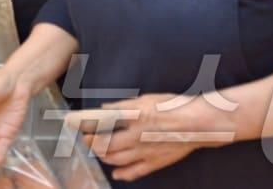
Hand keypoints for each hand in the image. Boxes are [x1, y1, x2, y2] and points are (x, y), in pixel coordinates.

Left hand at [66, 93, 215, 182]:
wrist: (198, 124)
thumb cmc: (173, 107)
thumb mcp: (146, 99)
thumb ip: (123, 105)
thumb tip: (105, 108)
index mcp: (133, 117)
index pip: (102, 123)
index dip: (86, 125)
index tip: (74, 124)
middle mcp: (136, 136)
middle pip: (106, 144)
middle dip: (92, 143)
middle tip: (86, 140)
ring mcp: (145, 151)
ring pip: (117, 159)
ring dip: (104, 157)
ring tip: (98, 152)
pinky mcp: (155, 162)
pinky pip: (135, 172)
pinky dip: (123, 174)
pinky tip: (115, 173)